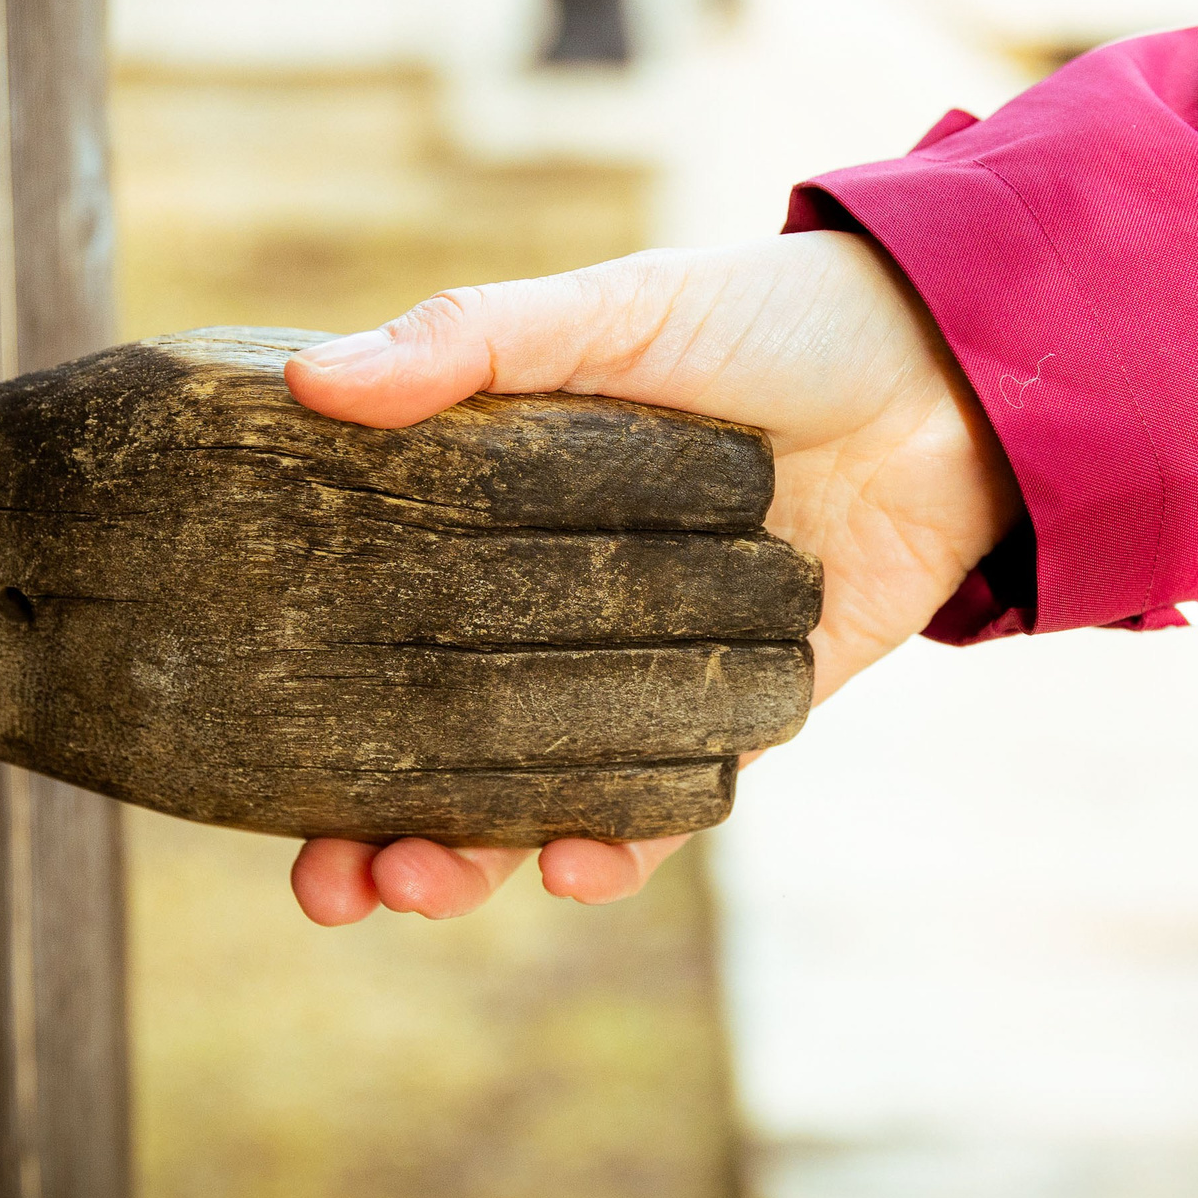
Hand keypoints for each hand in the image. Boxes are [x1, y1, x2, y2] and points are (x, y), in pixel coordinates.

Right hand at [282, 232, 1019, 922]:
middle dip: (382, 828)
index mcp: (504, 523)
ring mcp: (658, 667)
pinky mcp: (756, 707)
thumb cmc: (771, 313)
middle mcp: (568, 609)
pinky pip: (674, 800)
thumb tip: (311, 380)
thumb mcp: (608, 313)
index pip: (383, 630)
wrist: (957, 358)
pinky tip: (577, 860)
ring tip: (427, 880)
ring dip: (484, 855)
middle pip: (450, 745)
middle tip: (329, 885)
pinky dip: (623, 841)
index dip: (314, 708)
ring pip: (546, 794)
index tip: (239, 772)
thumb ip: (471, 343)